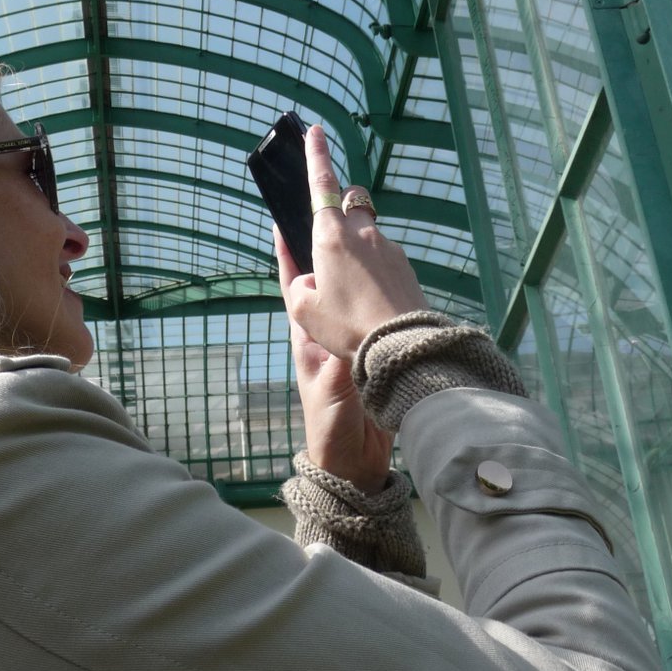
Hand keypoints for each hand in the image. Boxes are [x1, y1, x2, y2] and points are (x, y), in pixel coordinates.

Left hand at [276, 229, 393, 494]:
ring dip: (353, 265)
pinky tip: (389, 272)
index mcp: (308, 336)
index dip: (287, 253)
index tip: (282, 219)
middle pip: (322, 281)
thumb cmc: (332, 425)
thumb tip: (351, 330)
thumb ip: (342, 358)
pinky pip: (370, 311)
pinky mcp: (368, 353)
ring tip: (362, 230)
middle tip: (331, 209)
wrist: (353, 462)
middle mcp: (325, 332)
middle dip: (324, 247)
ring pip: (348, 293)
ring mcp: (346, 341)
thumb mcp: (334, 389)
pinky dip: (376, 289)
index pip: (293, 285)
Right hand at [278, 125, 426, 360]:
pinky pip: (384, 255)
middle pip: (350, 201)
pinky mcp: (405, 263)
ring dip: (356, 245)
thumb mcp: (305, 312)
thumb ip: (299, 287)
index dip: (316, 155)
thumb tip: (310, 277)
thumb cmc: (347, 327)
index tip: (315, 131)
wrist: (401, 344)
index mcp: (330, 237)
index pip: (320, 184)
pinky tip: (371, 298)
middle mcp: (361, 233)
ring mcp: (388, 246)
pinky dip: (374, 267)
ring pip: (368, 231)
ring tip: (350, 287)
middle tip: (329, 233)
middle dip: (339, 204)